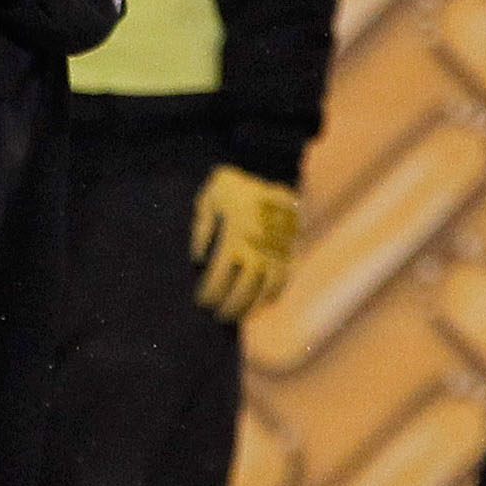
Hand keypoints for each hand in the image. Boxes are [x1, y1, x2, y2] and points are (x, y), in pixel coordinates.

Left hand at [191, 163, 301, 321]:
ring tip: (238, 316)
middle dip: (229, 307)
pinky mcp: (289, 250)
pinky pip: (283, 280)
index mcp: (235, 238)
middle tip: (218, 315)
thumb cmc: (236, 185)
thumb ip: (201, 227)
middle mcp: (257, 250)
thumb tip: (196, 259)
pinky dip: (273, 295)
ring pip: (265, 291)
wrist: (274, 169)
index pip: (220, 278)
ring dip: (251, 308)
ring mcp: (276, 252)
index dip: (210, 294)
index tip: (202, 302)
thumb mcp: (210, 197)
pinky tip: (262, 303)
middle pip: (243, 291)